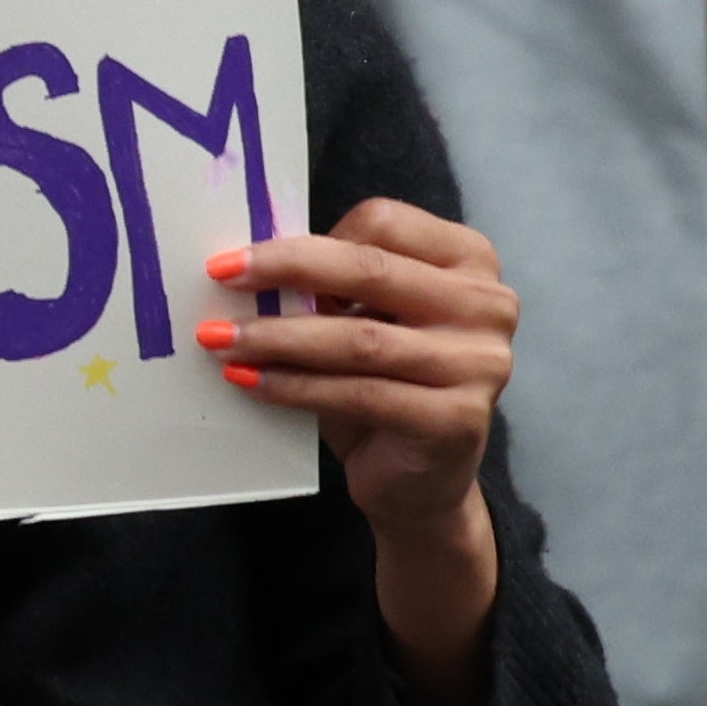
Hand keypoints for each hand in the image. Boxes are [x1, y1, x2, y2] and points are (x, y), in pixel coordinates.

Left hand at [199, 203, 515, 535]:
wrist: (418, 482)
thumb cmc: (385, 385)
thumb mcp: (365, 318)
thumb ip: (334, 285)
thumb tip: (249, 261)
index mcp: (469, 260)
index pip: (383, 223)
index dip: (308, 238)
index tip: (243, 256)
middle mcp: (487, 305)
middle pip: (369, 269)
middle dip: (284, 270)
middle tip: (220, 276)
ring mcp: (480, 363)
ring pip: (359, 338)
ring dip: (277, 336)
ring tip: (219, 338)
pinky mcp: (457, 418)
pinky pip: (359, 393)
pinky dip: (294, 385)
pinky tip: (249, 380)